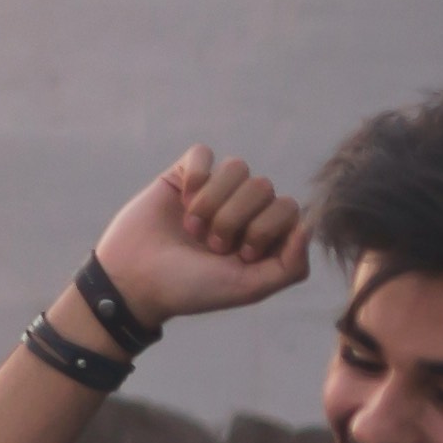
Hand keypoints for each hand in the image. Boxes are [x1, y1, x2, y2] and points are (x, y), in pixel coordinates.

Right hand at [86, 145, 311, 329]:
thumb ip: (290, 267)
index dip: (264, 229)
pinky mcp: (183, 175)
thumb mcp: (248, 288)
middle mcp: (243, 209)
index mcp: (264, 233)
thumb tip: (307, 226)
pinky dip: (195, 176)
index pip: (288, 207)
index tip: (238, 255)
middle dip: (234, 219)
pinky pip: (203, 153)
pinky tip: (181, 198)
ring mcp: (214, 190)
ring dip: (212, 201)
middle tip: (209, 245)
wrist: (135, 281)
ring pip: (236, 167)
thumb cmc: (192, 288)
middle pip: (263, 186)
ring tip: (192, 227)